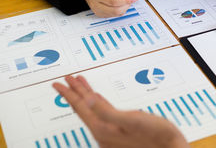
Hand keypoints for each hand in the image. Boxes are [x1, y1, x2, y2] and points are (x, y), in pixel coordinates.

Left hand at [53, 76, 188, 147]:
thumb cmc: (156, 136)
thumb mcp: (132, 120)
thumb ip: (108, 111)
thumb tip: (88, 100)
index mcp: (104, 128)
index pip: (81, 107)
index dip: (69, 93)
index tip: (59, 83)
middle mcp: (104, 132)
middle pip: (84, 109)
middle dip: (75, 93)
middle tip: (65, 81)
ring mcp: (111, 133)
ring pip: (93, 110)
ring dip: (86, 96)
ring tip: (80, 85)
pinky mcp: (119, 131)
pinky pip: (103, 113)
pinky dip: (98, 103)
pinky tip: (98, 99)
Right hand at [71, 0, 137, 17]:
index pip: (113, 1)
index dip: (126, 0)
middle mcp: (96, 5)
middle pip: (116, 10)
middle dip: (127, 4)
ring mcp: (98, 11)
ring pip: (116, 14)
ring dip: (124, 7)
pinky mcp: (100, 14)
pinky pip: (114, 15)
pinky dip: (120, 9)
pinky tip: (118, 1)